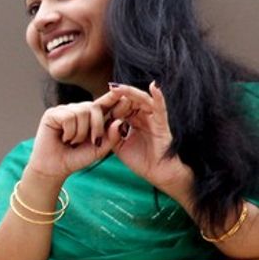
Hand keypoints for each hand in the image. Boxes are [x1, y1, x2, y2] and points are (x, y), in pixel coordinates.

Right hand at [28, 98, 114, 183]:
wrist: (55, 169)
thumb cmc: (76, 158)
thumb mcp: (100, 149)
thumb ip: (112, 137)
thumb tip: (120, 121)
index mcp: (90, 117)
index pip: (103, 104)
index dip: (112, 97)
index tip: (124, 93)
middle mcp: (77, 110)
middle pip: (94, 107)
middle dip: (97, 126)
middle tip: (93, 141)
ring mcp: (64, 110)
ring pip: (81, 112)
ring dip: (80, 133)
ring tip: (73, 142)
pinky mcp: (52, 113)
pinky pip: (68, 117)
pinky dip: (69, 132)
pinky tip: (64, 139)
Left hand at [101, 81, 193, 202]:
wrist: (157, 174)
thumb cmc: (141, 161)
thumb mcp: (119, 147)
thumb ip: (111, 134)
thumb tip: (107, 121)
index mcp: (132, 121)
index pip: (120, 107)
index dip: (110, 103)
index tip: (98, 99)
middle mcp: (143, 116)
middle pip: (130, 100)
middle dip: (119, 94)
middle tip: (109, 88)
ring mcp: (153, 118)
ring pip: (142, 100)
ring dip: (131, 93)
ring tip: (119, 88)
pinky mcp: (162, 122)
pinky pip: (161, 107)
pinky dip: (159, 96)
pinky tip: (154, 86)